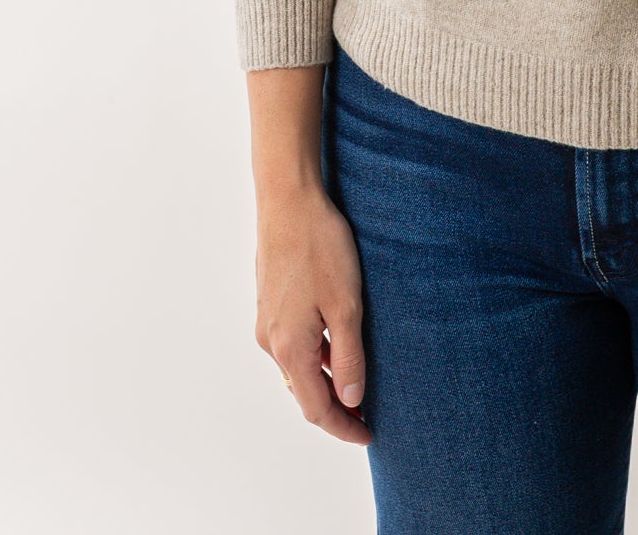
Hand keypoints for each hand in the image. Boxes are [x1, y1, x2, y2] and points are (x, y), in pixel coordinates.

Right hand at [254, 182, 369, 444]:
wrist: (288, 201)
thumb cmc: (320, 248)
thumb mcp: (347, 305)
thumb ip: (349, 357)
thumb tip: (352, 402)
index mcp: (290, 348)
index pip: (316, 408)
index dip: (343, 427)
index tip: (369, 435)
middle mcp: (272, 342)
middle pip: (305, 392)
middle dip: (335, 408)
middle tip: (367, 416)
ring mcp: (267, 323)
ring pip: (298, 368)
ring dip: (325, 381)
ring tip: (357, 386)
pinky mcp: (270, 304)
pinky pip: (293, 345)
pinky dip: (315, 357)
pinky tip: (336, 345)